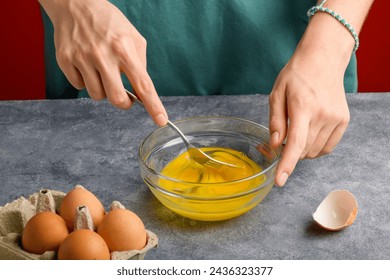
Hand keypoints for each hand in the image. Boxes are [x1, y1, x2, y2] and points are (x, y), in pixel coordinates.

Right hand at [39, 0, 166, 125]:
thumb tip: (141, 91)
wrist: (75, 4)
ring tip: (102, 71)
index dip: (153, 105)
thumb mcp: (133, 37)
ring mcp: (82, 58)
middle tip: (124, 96)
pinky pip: (79, 86)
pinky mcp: (65, 60)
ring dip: (103, 90)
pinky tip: (86, 65)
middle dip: (123, 103)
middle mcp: (103, 55)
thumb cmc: (109, 22)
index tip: (161, 120)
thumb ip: (140, 64)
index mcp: (124, 49)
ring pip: (97, 95)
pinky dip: (85, 81)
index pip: (143, 84)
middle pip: (117, 98)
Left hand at [269, 46, 349, 186]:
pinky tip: (309, 133)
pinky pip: (327, 147)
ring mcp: (336, 119)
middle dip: (290, 151)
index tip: (280, 181)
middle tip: (284, 136)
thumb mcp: (277, 93)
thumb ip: (276, 121)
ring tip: (298, 129)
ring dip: (302, 150)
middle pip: (303, 150)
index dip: (287, 165)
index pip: (296, 143)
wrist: (322, 60)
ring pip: (315, 152)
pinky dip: (315, 148)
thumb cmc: (296, 75)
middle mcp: (323, 115)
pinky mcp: (344, 121)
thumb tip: (276, 145)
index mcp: (303, 107)